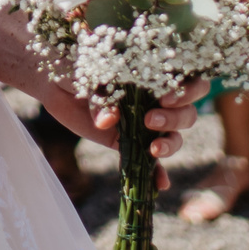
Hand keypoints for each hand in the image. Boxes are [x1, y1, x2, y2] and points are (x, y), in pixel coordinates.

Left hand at [34, 78, 208, 187]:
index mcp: (156, 75)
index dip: (189, 91)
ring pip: (174, 136)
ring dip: (170, 144)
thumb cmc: (81, 65)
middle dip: (175, 119)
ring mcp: (144, 122)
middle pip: (187, 113)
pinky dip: (157, 173)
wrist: (58, 80)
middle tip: (150, 119)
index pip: (191, 82)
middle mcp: (156, 99)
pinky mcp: (128, 141)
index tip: (165, 97)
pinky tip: (162, 184)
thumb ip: (103, 96)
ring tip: (153, 148)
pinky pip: (149, 160)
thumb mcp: (94, 72)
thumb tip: (108, 122)